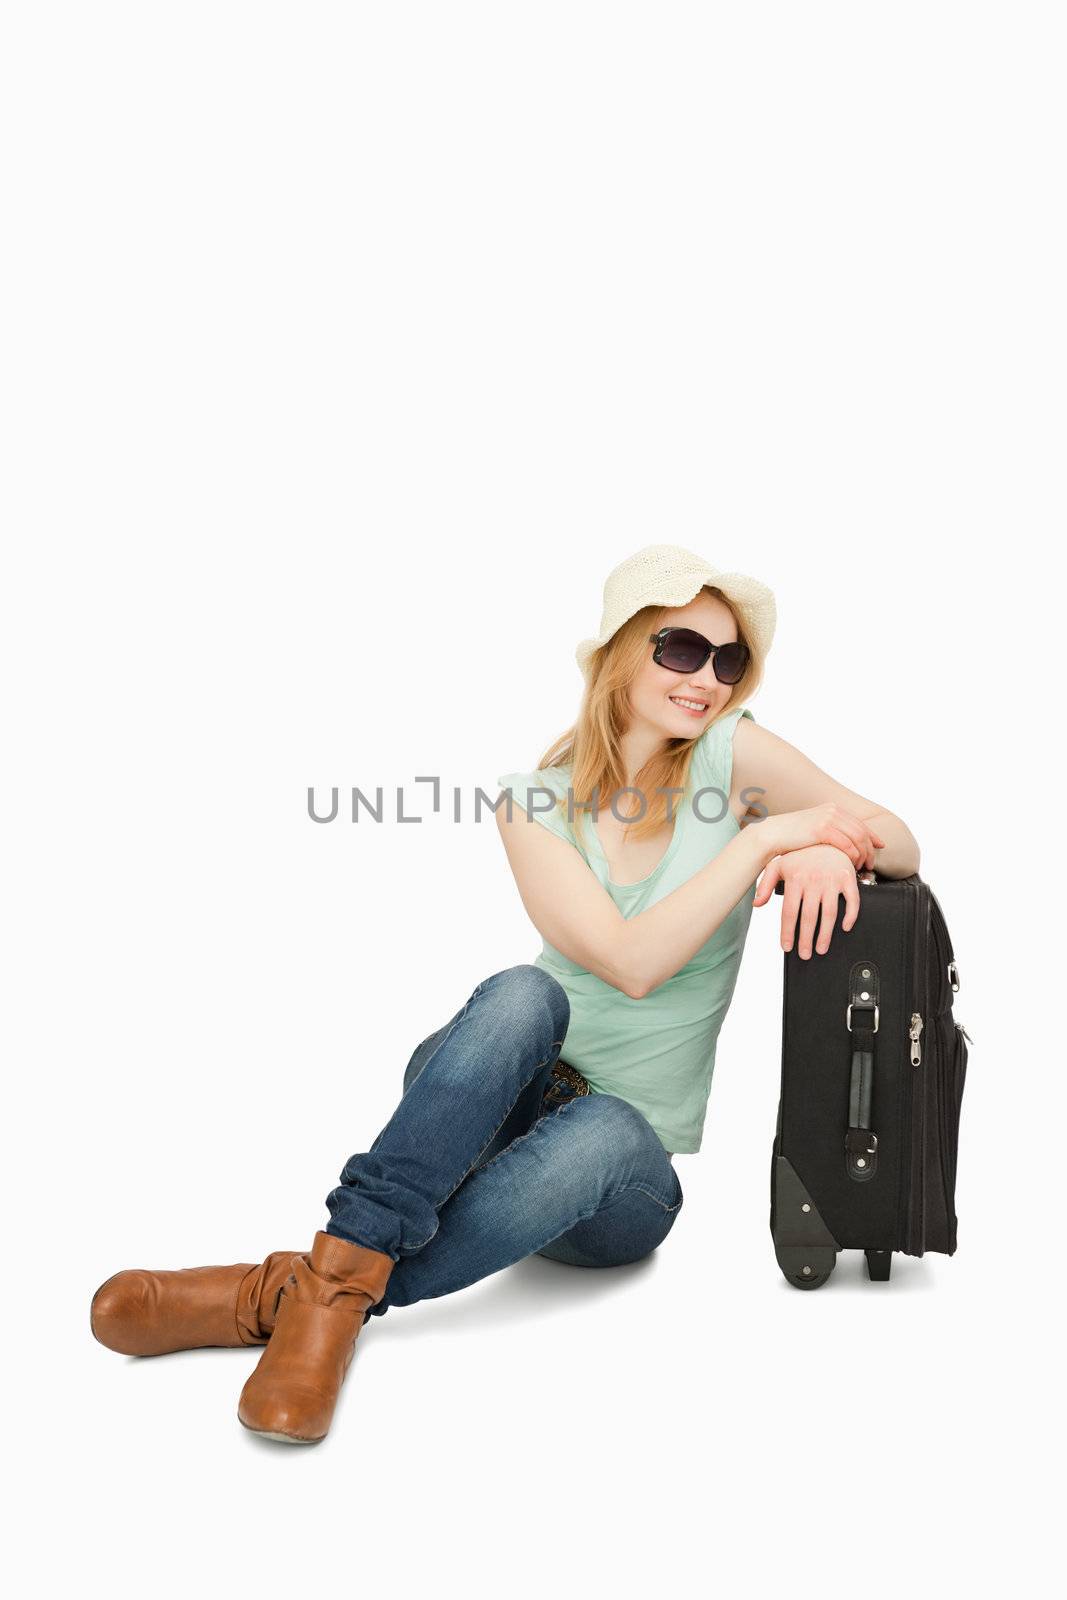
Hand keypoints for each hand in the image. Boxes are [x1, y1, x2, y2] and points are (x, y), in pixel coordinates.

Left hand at [753, 845, 860, 957]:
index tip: (787, 947)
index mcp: (795, 879)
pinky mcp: (847, 878)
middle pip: (808, 917)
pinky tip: (845, 928)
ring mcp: (832, 879)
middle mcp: (813, 880)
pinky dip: (850, 916)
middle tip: (805, 954)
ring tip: (821, 948)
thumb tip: (757, 903)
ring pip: (829, 914)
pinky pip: (852, 901)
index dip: (788, 932)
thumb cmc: (800, 853)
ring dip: (825, 935)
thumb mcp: (778, 864)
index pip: (789, 912)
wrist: (825, 834)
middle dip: (806, 939)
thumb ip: (765, 883)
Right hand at [758, 804, 885, 870]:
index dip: (873, 835)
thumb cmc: (791, 836)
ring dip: (863, 854)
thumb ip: (830, 831)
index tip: (880, 846)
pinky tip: (852, 864)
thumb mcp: (814, 828)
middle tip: (871, 864)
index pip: (860, 822)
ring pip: (857, 838)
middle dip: (870, 849)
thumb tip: (842, 842)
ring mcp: (828, 818)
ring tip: (863, 867)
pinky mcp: (822, 829)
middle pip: (862, 831)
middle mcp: (833, 810)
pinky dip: (853, 856)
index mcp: (832, 808)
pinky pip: (846, 844)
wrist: (772, 834)